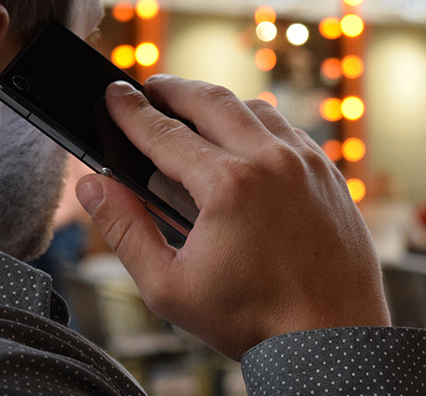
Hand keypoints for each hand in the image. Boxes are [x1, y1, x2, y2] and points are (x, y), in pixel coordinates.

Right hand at [76, 75, 389, 359]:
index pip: (164, 132)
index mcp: (227, 185)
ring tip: (191, 107)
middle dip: (172, 89)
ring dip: (217, 102)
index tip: (113, 93)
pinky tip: (243, 135)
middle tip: (149, 88)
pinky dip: (257, 122)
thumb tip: (93, 186)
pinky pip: (287, 128)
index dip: (130, 111)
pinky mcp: (327, 172)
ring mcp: (305, 162)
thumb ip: (125, 230)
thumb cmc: (253, 319)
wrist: (332, 338)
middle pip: (210, 101)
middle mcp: (270, 161)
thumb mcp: (169, 287)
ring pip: (252, 108)